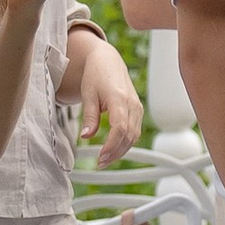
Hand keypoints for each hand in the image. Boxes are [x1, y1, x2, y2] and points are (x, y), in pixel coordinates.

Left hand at [71, 34, 141, 159]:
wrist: (107, 61)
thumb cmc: (96, 75)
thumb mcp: (88, 94)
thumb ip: (89, 117)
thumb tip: (86, 136)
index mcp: (119, 98)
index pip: (120, 128)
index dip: (112, 146)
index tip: (101, 157)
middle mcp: (132, 104)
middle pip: (129, 136)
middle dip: (115, 152)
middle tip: (100, 163)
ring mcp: (137, 107)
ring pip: (134, 136)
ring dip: (121, 150)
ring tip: (105, 159)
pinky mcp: (137, 110)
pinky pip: (135, 131)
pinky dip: (125, 142)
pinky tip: (113, 149)